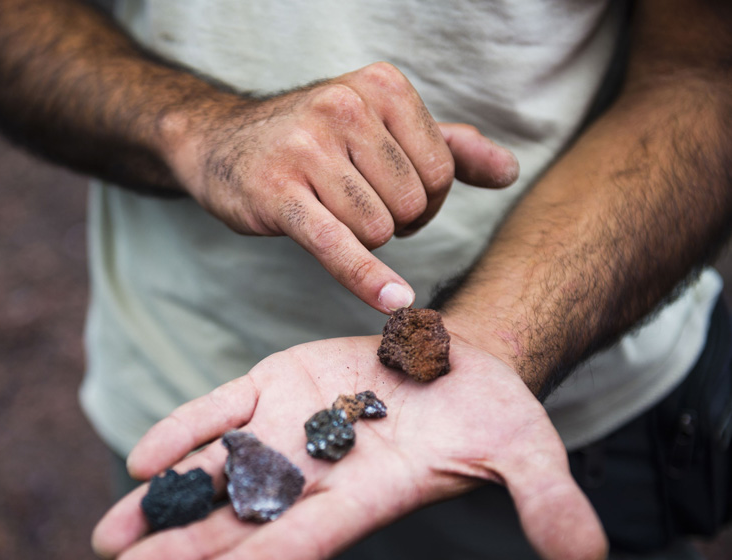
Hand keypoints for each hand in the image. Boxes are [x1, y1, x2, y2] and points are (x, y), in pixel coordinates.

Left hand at [92, 334, 606, 559]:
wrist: (456, 359)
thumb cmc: (491, 411)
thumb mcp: (527, 448)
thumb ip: (545, 498)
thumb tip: (586, 559)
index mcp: (367, 496)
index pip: (301, 543)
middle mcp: (317, 472)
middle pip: (240, 518)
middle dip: (183, 549)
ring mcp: (289, 427)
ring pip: (216, 471)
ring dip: (164, 502)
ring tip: (105, 539)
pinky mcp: (275, 384)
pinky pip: (221, 410)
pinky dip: (185, 431)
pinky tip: (144, 459)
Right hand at [165, 62, 519, 312]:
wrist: (222, 144)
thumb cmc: (313, 140)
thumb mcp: (381, 128)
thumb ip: (450, 147)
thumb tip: (510, 172)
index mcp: (381, 86)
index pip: (441, 170)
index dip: (424, 199)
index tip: (392, 195)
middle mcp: (346, 106)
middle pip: (412, 203)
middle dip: (395, 222)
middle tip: (358, 208)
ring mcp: (308, 148)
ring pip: (379, 230)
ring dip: (363, 240)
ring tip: (332, 214)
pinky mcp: (279, 193)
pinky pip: (339, 246)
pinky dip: (367, 279)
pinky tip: (392, 302)